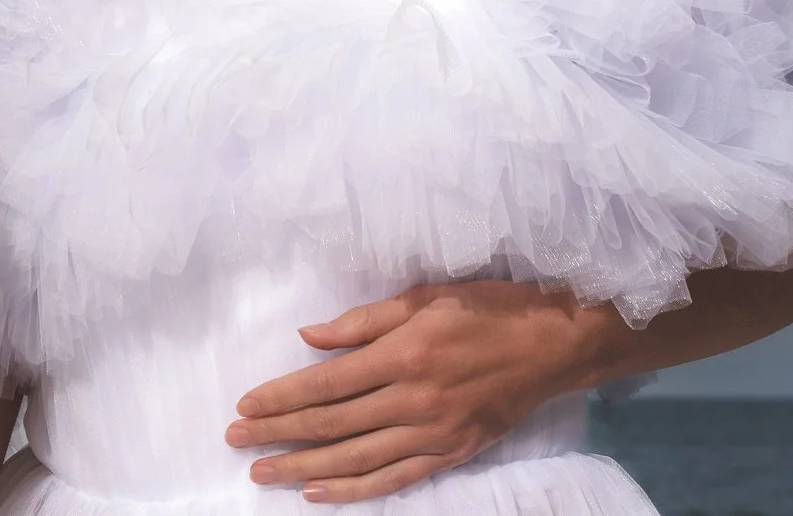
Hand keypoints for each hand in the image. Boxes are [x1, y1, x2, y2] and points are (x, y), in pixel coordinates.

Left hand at [224, 280, 613, 503]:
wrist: (555, 345)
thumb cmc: (488, 308)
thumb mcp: (423, 297)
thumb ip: (362, 321)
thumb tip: (309, 338)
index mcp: (404, 355)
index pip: (326, 384)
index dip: (281, 398)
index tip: (244, 406)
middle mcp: (415, 400)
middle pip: (333, 424)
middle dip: (279, 434)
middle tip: (236, 440)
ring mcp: (435, 434)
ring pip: (357, 459)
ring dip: (305, 468)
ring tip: (264, 473)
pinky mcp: (453, 454)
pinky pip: (396, 478)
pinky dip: (355, 491)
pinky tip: (320, 494)